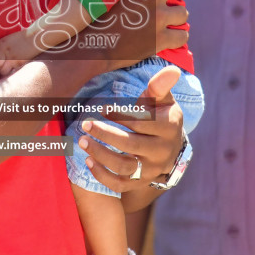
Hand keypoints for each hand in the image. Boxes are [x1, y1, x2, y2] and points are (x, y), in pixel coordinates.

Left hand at [0, 28, 39, 77]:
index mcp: (1, 43)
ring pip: (2, 71)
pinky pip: (11, 72)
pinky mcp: (19, 64)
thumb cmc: (23, 37)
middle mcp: (5, 51)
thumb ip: (2, 47)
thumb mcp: (9, 38)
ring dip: (1, 74)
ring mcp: (12, 59)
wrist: (36, 37)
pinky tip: (10, 75)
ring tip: (1, 76)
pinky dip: (10, 74)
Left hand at [78, 65, 184, 191]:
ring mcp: (151, 170)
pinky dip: (102, 176)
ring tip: (83, 141)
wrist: (170, 149)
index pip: (143, 122)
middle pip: (131, 145)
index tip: (102, 108)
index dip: (121, 115)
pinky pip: (120, 184)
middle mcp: (161, 151)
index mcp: (168, 128)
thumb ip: (160, 87)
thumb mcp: (163, 101)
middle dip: (106, 134)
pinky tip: (88, 161)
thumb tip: (171, 70)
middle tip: (86, 124)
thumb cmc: (161, 117)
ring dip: (101, 155)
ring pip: (124, 167)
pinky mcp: (139, 182)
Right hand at [95, 0, 186, 68]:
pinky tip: (166, 38)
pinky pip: (183, 35)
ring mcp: (159, 17)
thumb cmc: (97, 16)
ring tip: (164, 22)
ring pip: (183, 12)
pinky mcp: (161, 39)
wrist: (94, 45)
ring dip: (175, 18)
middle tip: (167, 0)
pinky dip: (176, 38)